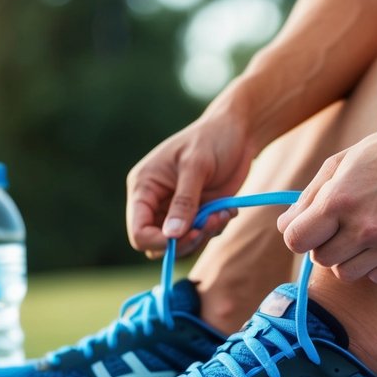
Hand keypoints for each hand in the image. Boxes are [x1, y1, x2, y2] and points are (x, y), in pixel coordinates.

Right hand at [126, 111, 254, 258]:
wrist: (238, 131)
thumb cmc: (212, 139)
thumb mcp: (196, 166)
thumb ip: (184, 202)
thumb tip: (171, 236)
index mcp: (144, 188)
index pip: (138, 230)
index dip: (158, 242)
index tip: (189, 236)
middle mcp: (156, 203)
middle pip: (158, 244)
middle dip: (186, 241)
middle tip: (211, 224)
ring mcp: (176, 210)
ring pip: (181, 244)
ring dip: (204, 235)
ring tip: (223, 213)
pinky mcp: (196, 213)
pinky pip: (200, 236)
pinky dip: (215, 228)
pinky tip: (227, 209)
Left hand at [277, 111, 376, 283]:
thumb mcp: (344, 162)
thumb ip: (310, 196)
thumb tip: (285, 226)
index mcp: (339, 200)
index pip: (295, 240)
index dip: (299, 235)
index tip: (310, 228)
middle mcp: (362, 227)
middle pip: (320, 259)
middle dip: (326, 244)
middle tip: (346, 224)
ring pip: (345, 272)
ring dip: (350, 256)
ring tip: (369, 230)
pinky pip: (376, 277)